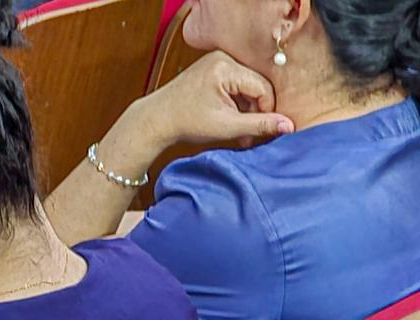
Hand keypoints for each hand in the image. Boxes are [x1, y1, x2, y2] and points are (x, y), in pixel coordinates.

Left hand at [139, 51, 294, 149]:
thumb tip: (289, 126)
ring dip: (246, 109)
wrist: (155, 120)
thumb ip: (259, 125)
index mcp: (225, 68)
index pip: (263, 88)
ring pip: (247, 86)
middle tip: (251, 135)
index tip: (262, 131)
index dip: (266, 111)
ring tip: (239, 132)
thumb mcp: (226, 127)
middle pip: (256, 85)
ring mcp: (217, 61)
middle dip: (256, 111)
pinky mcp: (213, 68)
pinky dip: (236, 103)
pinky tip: (231, 120)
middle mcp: (222, 58)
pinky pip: (236, 84)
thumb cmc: (185, 123)